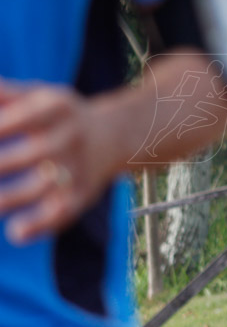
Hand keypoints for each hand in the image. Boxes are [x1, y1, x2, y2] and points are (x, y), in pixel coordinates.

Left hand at [0, 82, 107, 243]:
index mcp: (58, 108)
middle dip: (2, 164)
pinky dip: (41, 225)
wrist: (116, 135)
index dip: (2, 128)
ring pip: (46, 186)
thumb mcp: (39, 96)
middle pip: (37, 152)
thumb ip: (5, 95)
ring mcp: (78, 167)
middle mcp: (72, 137)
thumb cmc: (61, 116)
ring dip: (11, 198)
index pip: (26, 117)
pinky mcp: (82, 194)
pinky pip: (63, 212)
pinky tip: (16, 232)